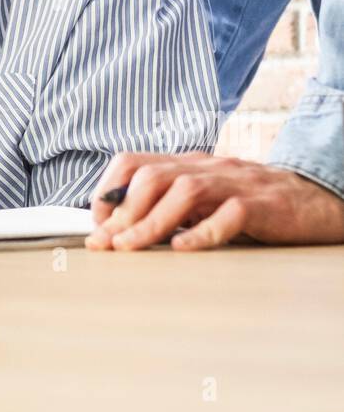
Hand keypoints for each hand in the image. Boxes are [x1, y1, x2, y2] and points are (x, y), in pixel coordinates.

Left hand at [86, 152, 343, 249]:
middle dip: (122, 212)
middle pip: (152, 176)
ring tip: (130, 248)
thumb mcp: (203, 197)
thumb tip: (119, 228)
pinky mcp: (260, 206)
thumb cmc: (251, 202)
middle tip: (105, 244)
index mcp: (187, 163)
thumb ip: (168, 204)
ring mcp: (234, 184)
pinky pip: (229, 214)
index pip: (133, 163)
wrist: (312, 199)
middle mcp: (206, 167)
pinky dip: (202, 232)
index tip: (97, 225)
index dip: (108, 192)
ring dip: (150, 221)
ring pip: (184, 191)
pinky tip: (183, 248)